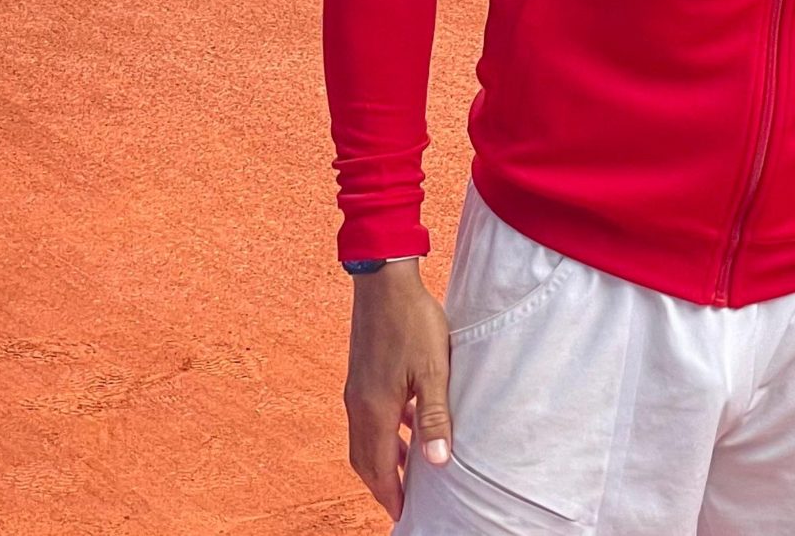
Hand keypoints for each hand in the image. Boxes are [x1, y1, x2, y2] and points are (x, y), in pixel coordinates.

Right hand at [343, 261, 451, 519]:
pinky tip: (406, 426)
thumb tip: (437, 463)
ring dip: (382, 459)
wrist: (384, 282)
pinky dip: (384, 432)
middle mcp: (359, 404)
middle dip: (382, 484)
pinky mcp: (361, 375)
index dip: (390, 493)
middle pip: (364, 459)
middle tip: (402, 501)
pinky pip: (368, 417)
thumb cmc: (413, 323)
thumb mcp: (434, 371)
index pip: (378, 467)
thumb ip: (434, 417)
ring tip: (406, 472)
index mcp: (375, 409)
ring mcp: (357, 389)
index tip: (403, 512)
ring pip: (364, 438)